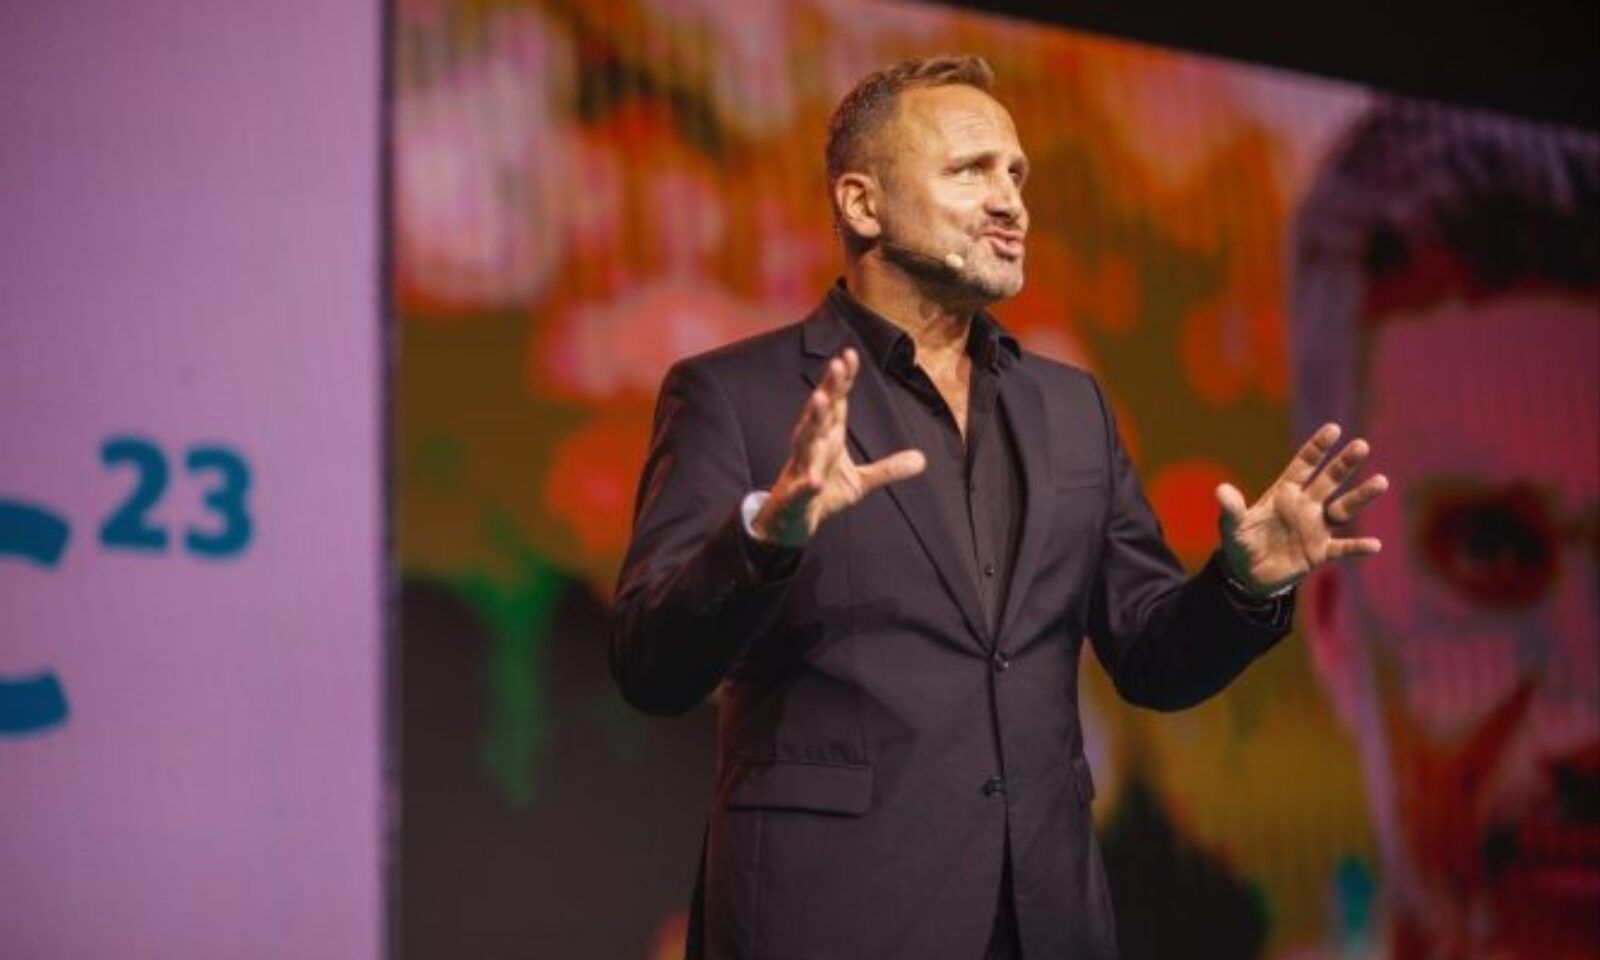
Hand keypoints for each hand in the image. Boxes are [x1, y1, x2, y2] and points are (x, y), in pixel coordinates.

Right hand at [751, 348, 925, 545]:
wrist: (791, 523)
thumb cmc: (822, 495)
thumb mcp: (861, 482)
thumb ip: (889, 469)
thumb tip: (922, 459)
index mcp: (828, 438)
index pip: (836, 404)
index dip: (842, 380)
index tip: (850, 355)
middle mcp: (813, 447)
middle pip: (820, 413)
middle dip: (828, 389)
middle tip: (836, 365)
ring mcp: (801, 469)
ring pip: (804, 440)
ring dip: (812, 420)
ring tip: (819, 400)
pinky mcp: (795, 497)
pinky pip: (800, 488)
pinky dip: (806, 484)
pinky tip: (814, 481)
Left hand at [1215, 423, 1387, 594]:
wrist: (1247, 575)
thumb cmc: (1240, 543)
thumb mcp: (1232, 527)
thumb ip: (1231, 509)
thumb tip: (1221, 490)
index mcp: (1284, 493)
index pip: (1304, 465)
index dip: (1317, 448)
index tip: (1333, 429)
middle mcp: (1305, 505)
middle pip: (1329, 480)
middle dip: (1344, 464)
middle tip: (1361, 445)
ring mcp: (1316, 528)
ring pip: (1344, 508)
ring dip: (1361, 496)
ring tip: (1381, 481)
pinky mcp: (1320, 552)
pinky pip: (1342, 547)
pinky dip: (1357, 547)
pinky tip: (1374, 545)